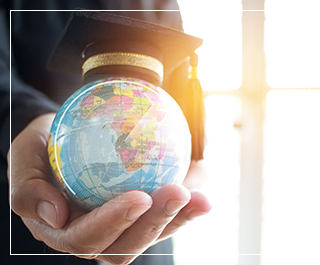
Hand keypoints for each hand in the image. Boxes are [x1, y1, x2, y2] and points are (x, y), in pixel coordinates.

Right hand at [8, 113, 210, 263]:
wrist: (65, 139)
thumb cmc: (44, 147)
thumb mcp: (24, 156)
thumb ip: (27, 188)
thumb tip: (54, 216)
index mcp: (64, 230)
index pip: (87, 237)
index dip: (113, 223)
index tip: (139, 197)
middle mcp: (94, 235)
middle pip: (125, 245)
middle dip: (154, 223)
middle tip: (178, 192)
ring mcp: (120, 227)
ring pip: (150, 234)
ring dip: (178, 219)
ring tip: (200, 198)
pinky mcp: (139, 214)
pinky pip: (164, 217)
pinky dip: (185, 208)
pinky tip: (202, 190)